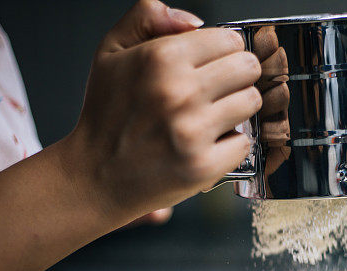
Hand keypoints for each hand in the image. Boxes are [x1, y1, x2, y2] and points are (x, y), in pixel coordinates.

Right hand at [64, 0, 261, 225]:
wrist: (95, 176)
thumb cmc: (106, 116)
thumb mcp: (111, 51)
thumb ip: (148, 17)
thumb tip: (195, 22)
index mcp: (161, 57)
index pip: (230, 40)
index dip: (224, 51)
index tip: (214, 64)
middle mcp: (179, 92)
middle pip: (249, 68)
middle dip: (237, 76)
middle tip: (217, 91)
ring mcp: (193, 131)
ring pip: (251, 102)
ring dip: (237, 108)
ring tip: (212, 116)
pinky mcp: (203, 165)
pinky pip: (244, 142)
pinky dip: (231, 144)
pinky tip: (208, 143)